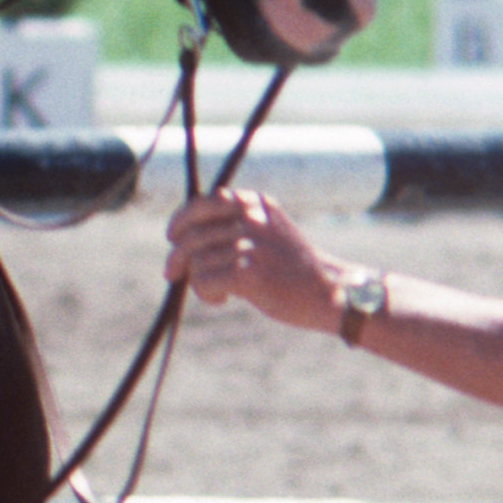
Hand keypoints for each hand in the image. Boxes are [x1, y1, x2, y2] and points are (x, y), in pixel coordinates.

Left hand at [162, 190, 350, 333]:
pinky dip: (206, 294)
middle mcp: (250, 218)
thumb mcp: (268, 231)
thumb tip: (181, 239)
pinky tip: (223, 299)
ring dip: (199, 281)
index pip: (202, 203)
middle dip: (177, 256)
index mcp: (255, 203)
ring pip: (196, 261)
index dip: (180, 221)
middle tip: (172, 274)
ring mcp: (249, 244)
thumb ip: (233, 225)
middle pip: (191, 235)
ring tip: (220, 292)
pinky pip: (203, 281)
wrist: (331, 291)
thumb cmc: (295, 267)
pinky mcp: (247, 271)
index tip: (172, 238)